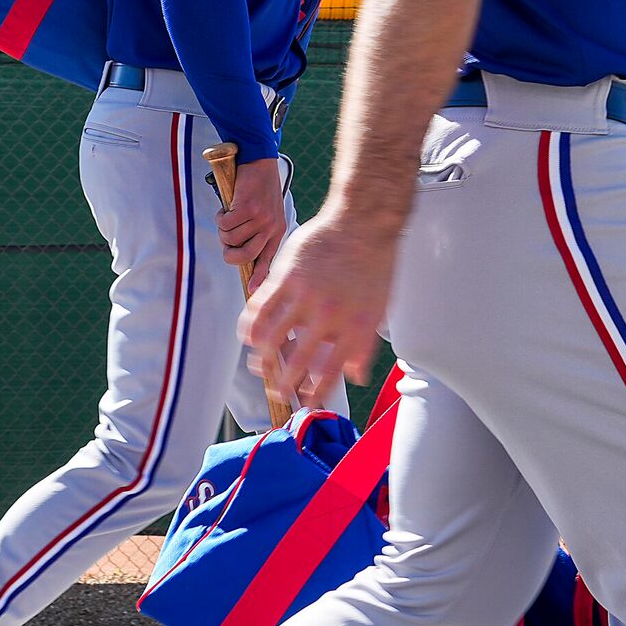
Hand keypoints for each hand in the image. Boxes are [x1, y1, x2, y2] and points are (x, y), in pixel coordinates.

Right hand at [217, 156, 288, 280]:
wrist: (260, 161)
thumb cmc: (259, 188)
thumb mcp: (267, 213)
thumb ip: (258, 233)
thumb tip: (239, 253)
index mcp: (277, 232)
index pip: (268, 260)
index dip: (258, 277)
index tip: (251, 292)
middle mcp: (271, 228)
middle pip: (243, 256)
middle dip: (228, 252)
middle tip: (225, 240)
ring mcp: (260, 218)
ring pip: (230, 238)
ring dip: (223, 228)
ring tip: (229, 215)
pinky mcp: (247, 208)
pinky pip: (225, 224)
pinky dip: (220, 216)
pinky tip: (227, 206)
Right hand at [241, 206, 397, 404]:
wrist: (362, 222)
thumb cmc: (373, 264)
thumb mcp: (378, 309)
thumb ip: (365, 345)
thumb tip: (356, 375)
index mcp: (353, 327)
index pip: (330, 372)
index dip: (315, 393)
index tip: (306, 403)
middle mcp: (327, 316)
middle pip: (298, 361)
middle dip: (284, 384)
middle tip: (277, 392)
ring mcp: (304, 296)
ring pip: (273, 337)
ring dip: (262, 358)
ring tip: (259, 368)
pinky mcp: (286, 277)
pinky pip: (260, 307)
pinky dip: (250, 326)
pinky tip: (248, 336)